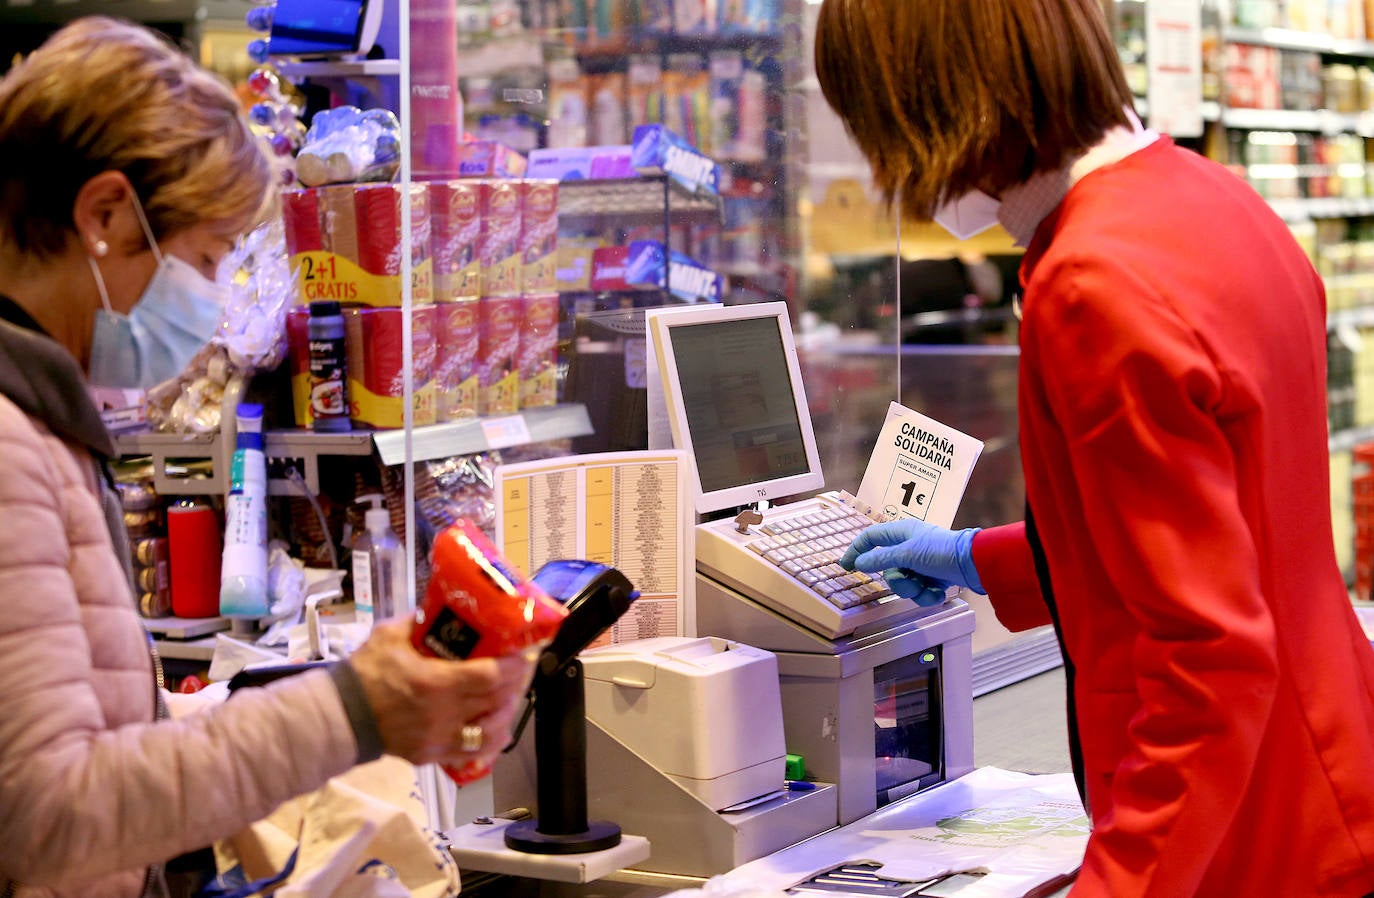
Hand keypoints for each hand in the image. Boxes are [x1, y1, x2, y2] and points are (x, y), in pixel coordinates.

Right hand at [346, 618, 537, 768]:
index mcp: (435, 683)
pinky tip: (497, 730)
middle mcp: (443, 714)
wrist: (340, 716)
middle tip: (521, 671)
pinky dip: (489, 743)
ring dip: (506, 714)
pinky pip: (470, 754)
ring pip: (490, 733)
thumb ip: (417, 622)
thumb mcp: (389, 635)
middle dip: (514, 686)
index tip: (523, 655)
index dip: (513, 667)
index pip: (490, 676)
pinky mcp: (432, 756)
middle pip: (495, 702)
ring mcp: (439, 739)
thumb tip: (441, 608)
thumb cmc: (365, 673)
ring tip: (510, 699)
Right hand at [839, 518, 983, 604]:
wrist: (974, 564)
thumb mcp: (908, 554)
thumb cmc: (942, 551)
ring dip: (914, 591)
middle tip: (909, 580)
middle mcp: (909, 547)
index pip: (871, 538)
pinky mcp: (933, 578)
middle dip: (898, 582)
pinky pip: (919, 591)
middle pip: (888, 570)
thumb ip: (881, 559)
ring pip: (903, 584)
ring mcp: (921, 564)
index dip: (856, 550)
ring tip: (927, 587)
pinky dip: (927, 595)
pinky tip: (938, 592)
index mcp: (901, 533)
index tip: (846, 566)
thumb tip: (859, 562)